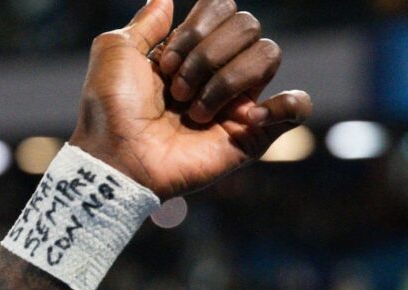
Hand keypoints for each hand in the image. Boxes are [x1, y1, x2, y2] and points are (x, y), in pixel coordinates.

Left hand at [69, 0, 312, 200]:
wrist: (117, 158)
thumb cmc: (110, 109)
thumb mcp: (115, 51)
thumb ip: (145, 23)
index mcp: (191, 50)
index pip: (224, 8)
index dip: (197, 27)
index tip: (164, 61)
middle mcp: (219, 71)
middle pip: (248, 26)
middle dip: (206, 55)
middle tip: (176, 90)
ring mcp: (237, 102)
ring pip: (268, 55)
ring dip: (225, 80)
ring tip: (193, 111)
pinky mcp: (251, 136)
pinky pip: (298, 108)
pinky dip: (286, 103)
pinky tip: (247, 115)